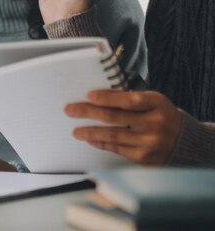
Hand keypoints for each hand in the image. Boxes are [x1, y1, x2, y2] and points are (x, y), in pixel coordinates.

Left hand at [65, 90, 181, 165]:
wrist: (183, 141)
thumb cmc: (160, 116)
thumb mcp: (153, 102)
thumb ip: (130, 99)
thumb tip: (97, 97)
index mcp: (156, 104)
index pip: (128, 100)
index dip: (107, 98)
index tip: (89, 95)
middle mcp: (154, 123)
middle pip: (114, 117)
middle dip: (88, 113)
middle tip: (70, 110)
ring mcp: (149, 141)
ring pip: (112, 135)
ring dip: (90, 132)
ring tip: (75, 131)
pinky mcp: (143, 157)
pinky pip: (116, 149)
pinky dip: (101, 143)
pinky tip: (90, 140)